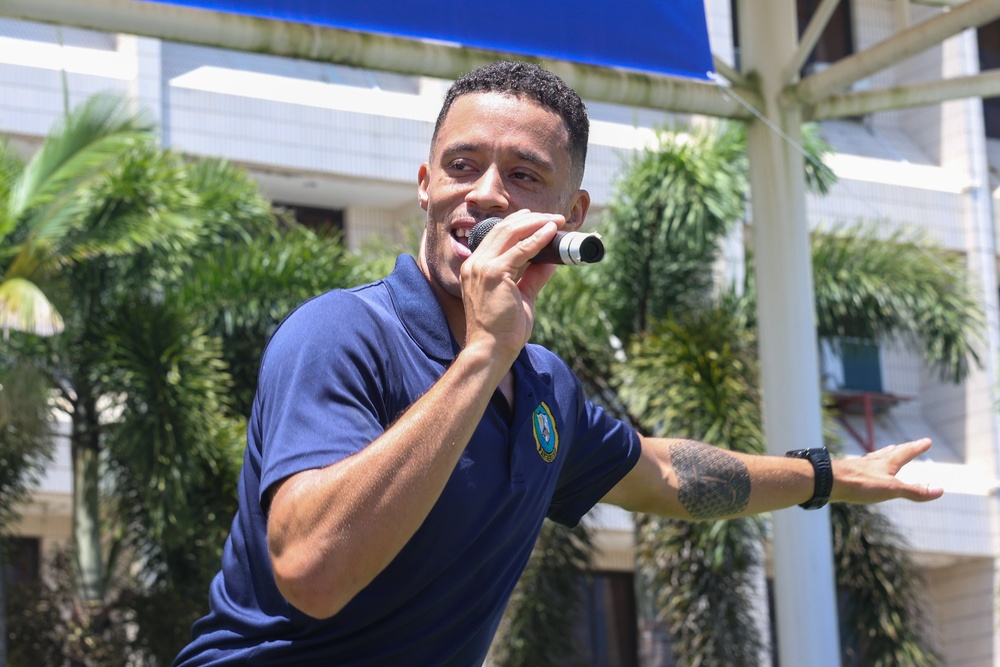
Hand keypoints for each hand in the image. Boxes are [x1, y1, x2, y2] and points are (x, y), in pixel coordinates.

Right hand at [459, 211, 562, 363]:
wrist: (490, 350)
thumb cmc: (502, 330)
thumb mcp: (521, 297)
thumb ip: (533, 277)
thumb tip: (550, 260)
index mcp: (475, 267)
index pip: (496, 235)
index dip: (518, 223)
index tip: (537, 219)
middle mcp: (475, 263)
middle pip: (503, 229)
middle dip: (531, 219)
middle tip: (553, 217)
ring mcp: (482, 266)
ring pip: (511, 232)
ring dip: (537, 223)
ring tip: (556, 220)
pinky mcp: (493, 273)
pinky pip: (521, 249)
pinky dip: (538, 238)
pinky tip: (551, 232)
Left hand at [830, 438, 942, 503]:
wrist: (827, 481)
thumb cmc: (859, 484)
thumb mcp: (891, 489)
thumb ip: (914, 490)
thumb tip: (940, 490)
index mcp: (886, 463)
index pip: (906, 452)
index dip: (917, 447)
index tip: (927, 440)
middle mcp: (874, 461)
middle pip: (892, 452)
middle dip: (904, 448)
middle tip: (911, 444)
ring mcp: (860, 466)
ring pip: (877, 457)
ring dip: (886, 454)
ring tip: (889, 451)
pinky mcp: (849, 473)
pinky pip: (864, 466)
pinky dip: (870, 464)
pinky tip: (864, 467)